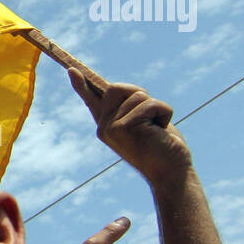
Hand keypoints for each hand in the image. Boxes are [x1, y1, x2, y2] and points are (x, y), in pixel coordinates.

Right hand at [69, 70, 191, 186]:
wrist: (172, 174)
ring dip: (157, 108)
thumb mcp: (145, 124)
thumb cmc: (163, 148)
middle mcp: (104, 127)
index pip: (91, 100)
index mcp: (107, 126)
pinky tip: (162, 131)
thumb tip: (122, 91)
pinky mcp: (124, 128)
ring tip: (158, 129)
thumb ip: (132, 109)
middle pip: (117, 87)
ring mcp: (111, 128)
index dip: (80, 84)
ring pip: (137, 95)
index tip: (71, 69)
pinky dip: (164, 112)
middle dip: (141, 95)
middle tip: (152, 119)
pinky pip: (150, 103)